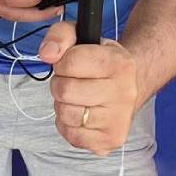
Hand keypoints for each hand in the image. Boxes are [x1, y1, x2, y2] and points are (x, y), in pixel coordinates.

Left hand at [38, 21, 138, 154]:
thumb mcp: (82, 37)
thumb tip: (47, 54)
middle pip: (65, 91)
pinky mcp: (110, 140)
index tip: (71, 63)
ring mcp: (119, 119)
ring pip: (66, 115)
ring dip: (63, 105)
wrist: (128, 85)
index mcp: (120, 63)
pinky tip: (81, 113)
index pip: (69, 62)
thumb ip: (60, 35)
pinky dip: (68, 125)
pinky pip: (71, 136)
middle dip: (60, 84)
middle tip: (72, 81)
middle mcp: (125, 92)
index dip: (62, 62)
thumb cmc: (100, 61)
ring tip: (77, 97)